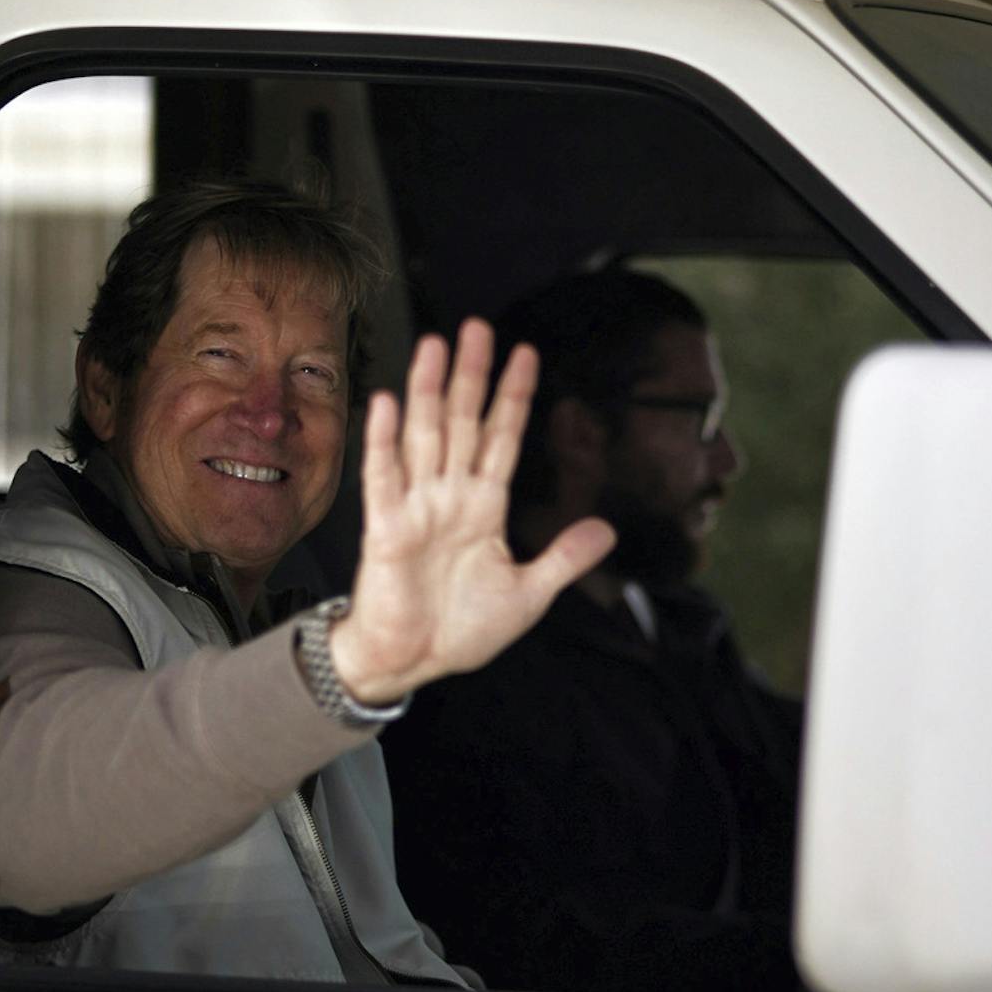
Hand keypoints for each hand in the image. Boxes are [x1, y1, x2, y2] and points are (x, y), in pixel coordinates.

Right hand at [330, 320, 614, 705]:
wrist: (411, 664)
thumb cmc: (460, 630)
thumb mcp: (527, 595)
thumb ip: (564, 560)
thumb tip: (608, 530)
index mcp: (483, 507)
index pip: (502, 438)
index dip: (514, 397)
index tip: (526, 353)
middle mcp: (449, 496)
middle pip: (462, 422)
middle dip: (471, 376)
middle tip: (477, 327)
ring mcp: (416, 507)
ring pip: (424, 436)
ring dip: (427, 390)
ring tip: (434, 346)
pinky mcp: (386, 528)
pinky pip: (384, 477)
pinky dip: (384, 440)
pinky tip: (387, 402)